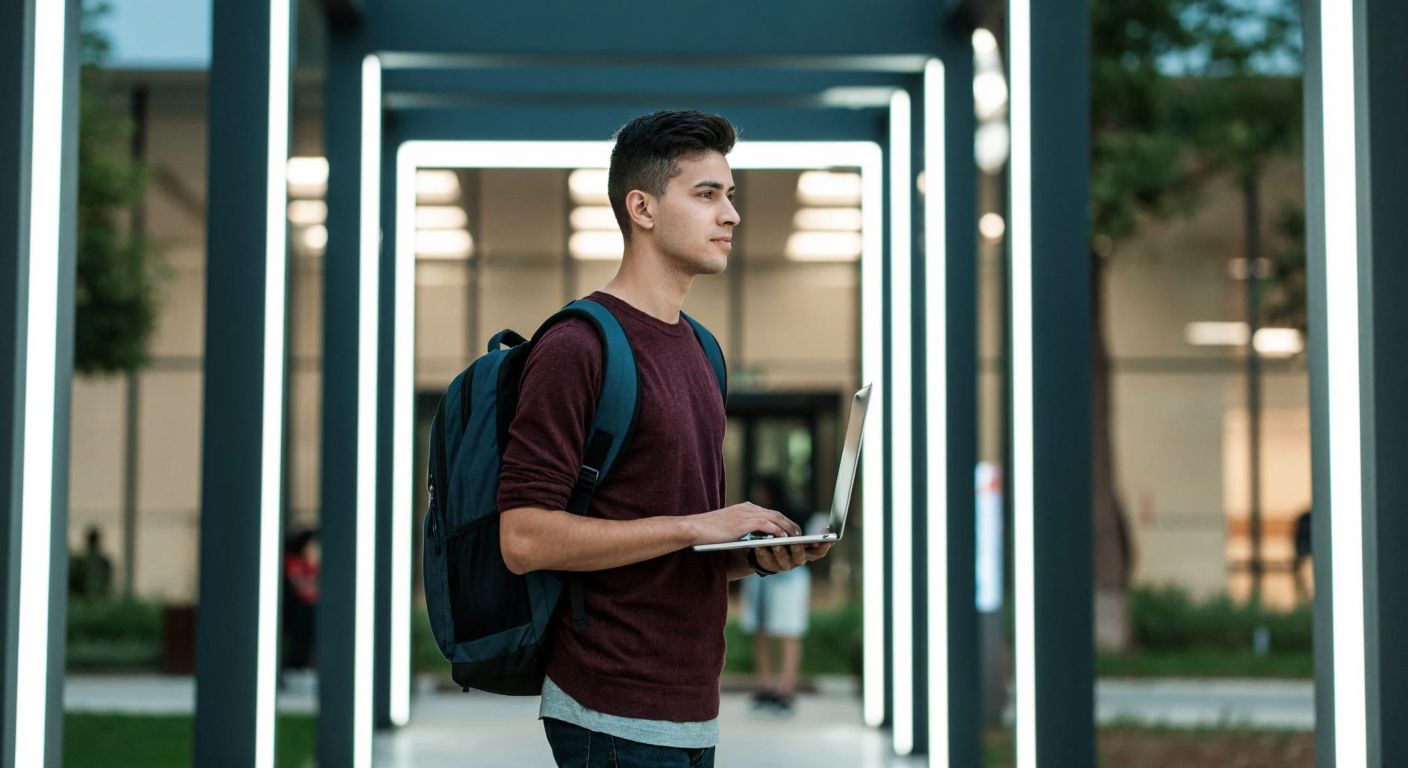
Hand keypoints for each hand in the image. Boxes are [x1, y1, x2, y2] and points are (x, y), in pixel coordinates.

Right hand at [685, 502, 801, 545]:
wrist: (693, 529)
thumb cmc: (708, 532)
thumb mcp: (728, 528)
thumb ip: (742, 528)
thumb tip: (753, 538)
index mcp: (744, 508)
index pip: (769, 512)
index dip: (782, 520)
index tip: (791, 528)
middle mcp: (747, 508)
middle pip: (775, 514)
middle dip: (789, 523)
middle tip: (799, 533)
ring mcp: (745, 514)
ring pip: (774, 518)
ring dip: (787, 527)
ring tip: (796, 537)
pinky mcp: (742, 522)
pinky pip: (766, 525)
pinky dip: (777, 530)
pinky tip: (784, 538)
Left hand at [753, 541, 832, 572]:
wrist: (766, 552)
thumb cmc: (785, 541)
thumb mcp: (795, 537)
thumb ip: (800, 533)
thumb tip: (814, 529)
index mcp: (807, 553)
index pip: (819, 552)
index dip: (823, 547)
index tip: (824, 539)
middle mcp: (797, 560)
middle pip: (800, 557)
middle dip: (798, 549)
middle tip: (795, 542)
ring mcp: (784, 565)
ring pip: (783, 560)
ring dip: (780, 552)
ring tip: (775, 544)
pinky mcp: (769, 566)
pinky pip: (766, 561)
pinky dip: (763, 553)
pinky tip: (759, 546)